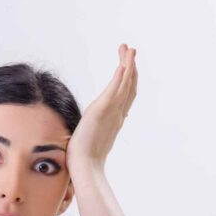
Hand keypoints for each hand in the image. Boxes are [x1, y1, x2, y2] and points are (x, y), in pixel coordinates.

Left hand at [66, 44, 137, 173]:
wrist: (85, 167)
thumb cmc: (84, 159)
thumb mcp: (90, 139)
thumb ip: (93, 132)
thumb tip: (86, 133)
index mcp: (115, 119)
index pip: (126, 95)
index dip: (129, 79)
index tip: (127, 65)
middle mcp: (117, 114)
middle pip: (128, 85)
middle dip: (131, 66)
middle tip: (130, 49)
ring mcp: (112, 112)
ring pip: (124, 84)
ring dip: (127, 65)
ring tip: (129, 49)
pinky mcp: (102, 111)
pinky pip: (114, 90)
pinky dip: (120, 77)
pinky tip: (123, 65)